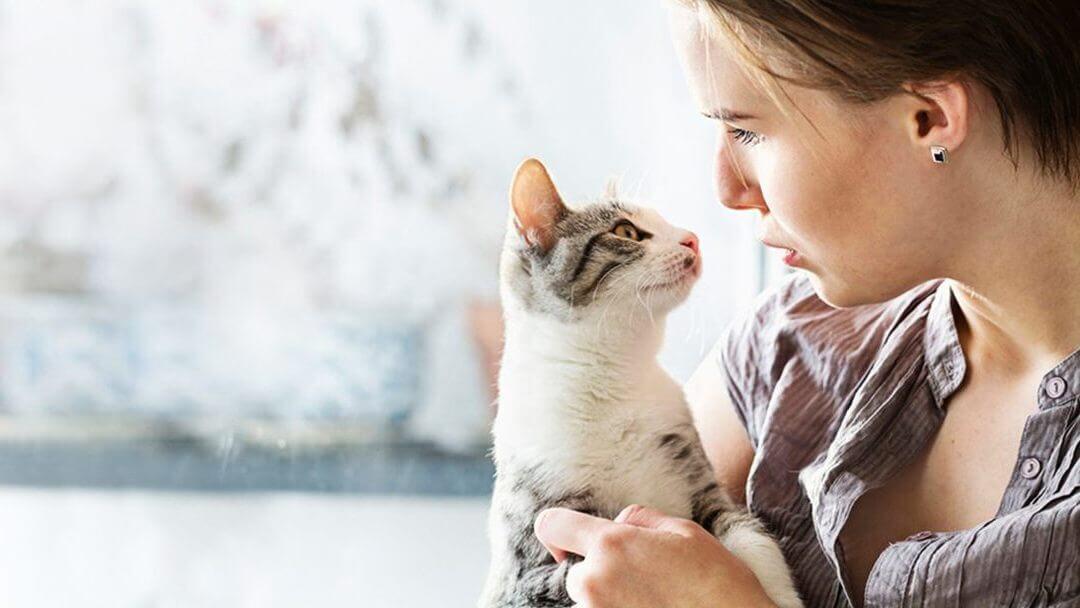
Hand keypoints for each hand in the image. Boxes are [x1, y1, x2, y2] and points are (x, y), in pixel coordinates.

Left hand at [533, 504, 776, 607]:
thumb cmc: (716, 582)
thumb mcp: (684, 531)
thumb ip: (640, 519)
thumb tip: (619, 523)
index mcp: (612, 545)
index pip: (552, 525)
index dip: (559, 532)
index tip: (571, 544)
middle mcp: (595, 581)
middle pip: (575, 572)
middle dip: (600, 573)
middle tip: (643, 579)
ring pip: (590, 600)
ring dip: (611, 598)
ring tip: (654, 599)